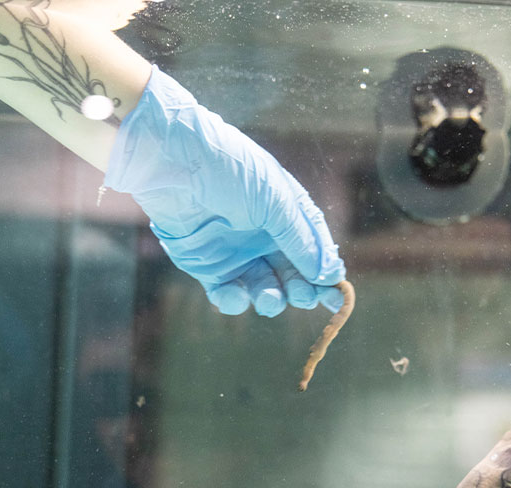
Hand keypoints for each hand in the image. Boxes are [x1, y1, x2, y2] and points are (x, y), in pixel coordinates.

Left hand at [105, 66, 345, 315]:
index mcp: (287, 215)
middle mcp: (264, 236)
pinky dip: (234, 301)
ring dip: (271, 299)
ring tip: (270, 298)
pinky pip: (227, 293)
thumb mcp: (276, 202)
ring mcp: (236, 253)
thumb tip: (331, 276)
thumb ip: (302, 239)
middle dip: (301, 291)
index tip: (335, 300)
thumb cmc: (231, 171)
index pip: (313, 252)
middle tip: (303, 298)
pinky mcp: (207, 266)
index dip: (325, 276)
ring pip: (263, 289)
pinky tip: (236, 295)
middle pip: (291, 275)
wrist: (175, 164)